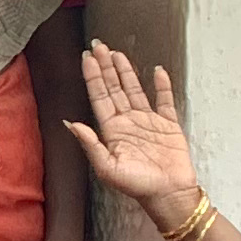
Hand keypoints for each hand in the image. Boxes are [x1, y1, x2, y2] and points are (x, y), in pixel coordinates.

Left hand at [65, 40, 203, 222]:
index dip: (93, 77)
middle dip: (106, 67)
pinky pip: (165, 101)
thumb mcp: (107, 168)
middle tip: (99, 45)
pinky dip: (162, 85)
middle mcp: (128, 122)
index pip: (99, 97)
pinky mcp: (169, 125)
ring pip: (135, 90)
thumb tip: (71, 123)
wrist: (168, 194)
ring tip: (117, 53)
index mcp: (112, 130)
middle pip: (114, 88)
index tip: (87, 58)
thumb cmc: (137, 186)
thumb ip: (90, 144)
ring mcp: (148, 122)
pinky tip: (157, 71)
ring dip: (126, 72)